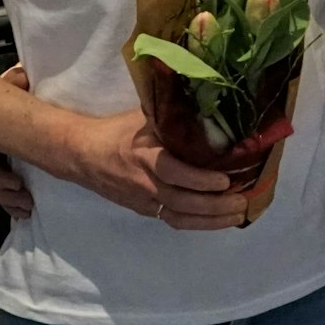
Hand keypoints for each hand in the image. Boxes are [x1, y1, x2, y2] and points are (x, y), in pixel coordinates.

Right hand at [0, 64, 33, 218]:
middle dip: (5, 194)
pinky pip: (5, 191)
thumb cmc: (15, 89)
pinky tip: (24, 213)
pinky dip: (13, 203)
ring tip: (28, 209)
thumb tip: (21, 77)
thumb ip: (16, 79)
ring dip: (10, 202)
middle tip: (26, 200)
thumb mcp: (16, 82)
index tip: (16, 182)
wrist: (18, 95)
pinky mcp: (8, 168)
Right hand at [63, 109, 249, 230]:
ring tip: (237, 214)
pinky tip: (219, 219)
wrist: (82, 155)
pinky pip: (173, 220)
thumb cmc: (117, 132)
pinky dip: (198, 223)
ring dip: (210, 220)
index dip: (198, 180)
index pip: (172, 172)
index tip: (224, 179)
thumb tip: (205, 101)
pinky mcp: (144, 210)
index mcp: (143, 157)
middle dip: (213, 206)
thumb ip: (171, 116)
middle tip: (242, 201)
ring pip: (179, 217)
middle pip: (180, 202)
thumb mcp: (141, 118)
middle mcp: (144, 183)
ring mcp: (143, 200)